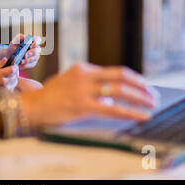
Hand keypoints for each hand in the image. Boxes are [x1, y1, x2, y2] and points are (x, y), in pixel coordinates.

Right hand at [0, 58, 18, 90]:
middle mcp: (4, 82)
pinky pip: (13, 85)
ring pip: (15, 80)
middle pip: (15, 75)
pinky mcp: (6, 91)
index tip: (14, 65)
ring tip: (11, 74)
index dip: (15, 67)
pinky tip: (9, 79)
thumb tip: (6, 58)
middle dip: (16, 71)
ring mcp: (5, 87)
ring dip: (15, 76)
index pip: (12, 70)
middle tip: (14, 68)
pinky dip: (13, 81)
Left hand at [1, 34, 41, 69]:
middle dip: (32, 53)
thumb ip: (19, 37)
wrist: (10, 57)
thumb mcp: (14, 41)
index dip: (36, 42)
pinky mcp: (33, 63)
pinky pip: (32, 65)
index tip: (30, 46)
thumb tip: (25, 37)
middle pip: (38, 50)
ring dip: (28, 60)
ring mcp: (35, 56)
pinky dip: (26, 65)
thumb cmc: (13, 47)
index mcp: (32, 41)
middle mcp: (35, 48)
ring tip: (21, 61)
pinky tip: (20, 65)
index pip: (38, 39)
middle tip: (25, 55)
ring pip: (35, 58)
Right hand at [21, 63, 158, 129]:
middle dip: (142, 86)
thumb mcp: (69, 83)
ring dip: (140, 98)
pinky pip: (112, 108)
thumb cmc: (50, 97)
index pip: (115, 71)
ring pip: (120, 90)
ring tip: (151, 105)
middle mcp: (84, 75)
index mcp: (83, 68)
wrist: (31, 106)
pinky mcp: (82, 105)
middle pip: (121, 76)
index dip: (134, 79)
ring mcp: (83, 89)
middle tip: (154, 95)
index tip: (145, 86)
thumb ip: (89, 86)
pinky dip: (130, 112)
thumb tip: (112, 96)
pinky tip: (141, 116)